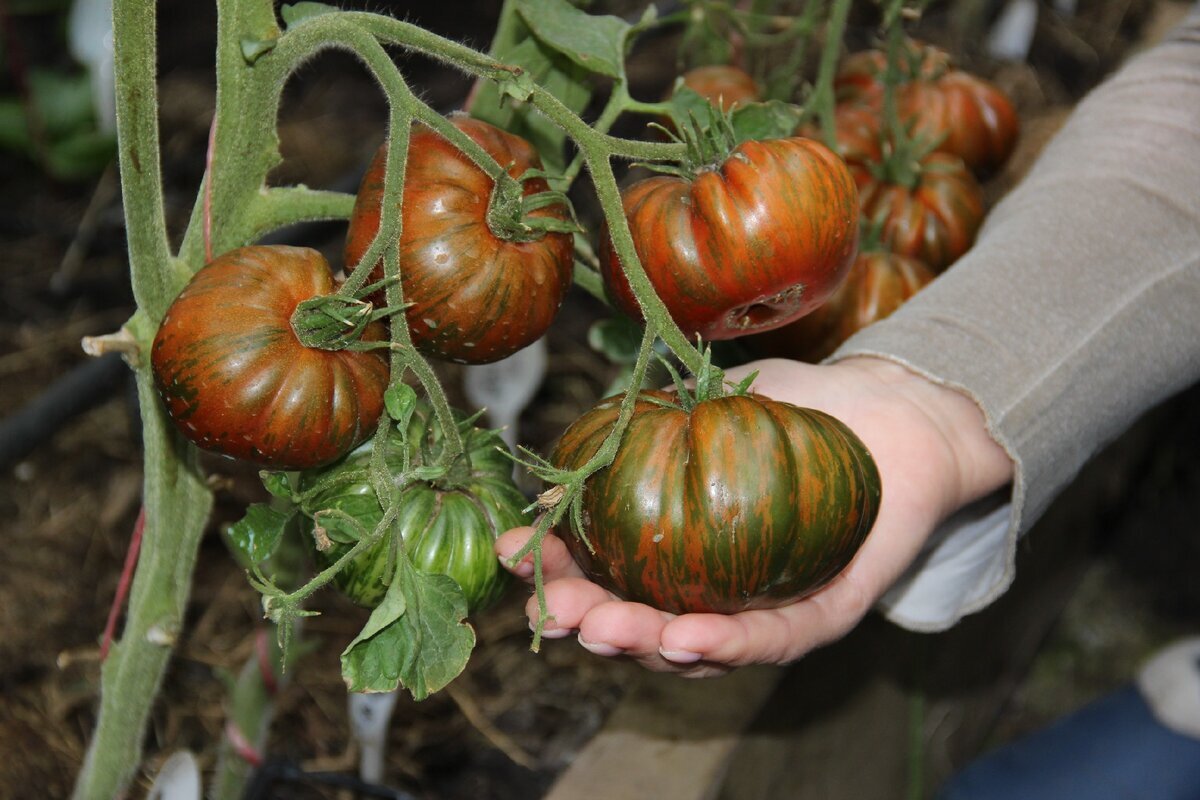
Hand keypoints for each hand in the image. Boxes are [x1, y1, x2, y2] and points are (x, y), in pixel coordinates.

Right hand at [495, 357, 1012, 676]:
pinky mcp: (823, 615)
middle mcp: (717, 590)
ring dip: (646, 644)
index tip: (512, 553)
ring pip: (698, 645)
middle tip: (550, 609)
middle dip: (590, 622)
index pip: (608, 573)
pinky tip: (684, 636)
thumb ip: (636, 440)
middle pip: (643, 624)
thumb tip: (552, 474)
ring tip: (602, 629)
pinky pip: (772, 639)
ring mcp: (767, 607)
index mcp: (680, 551)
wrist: (892, 408)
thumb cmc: (795, 409)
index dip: (557, 572)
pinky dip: (727, 643)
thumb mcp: (702, 413)